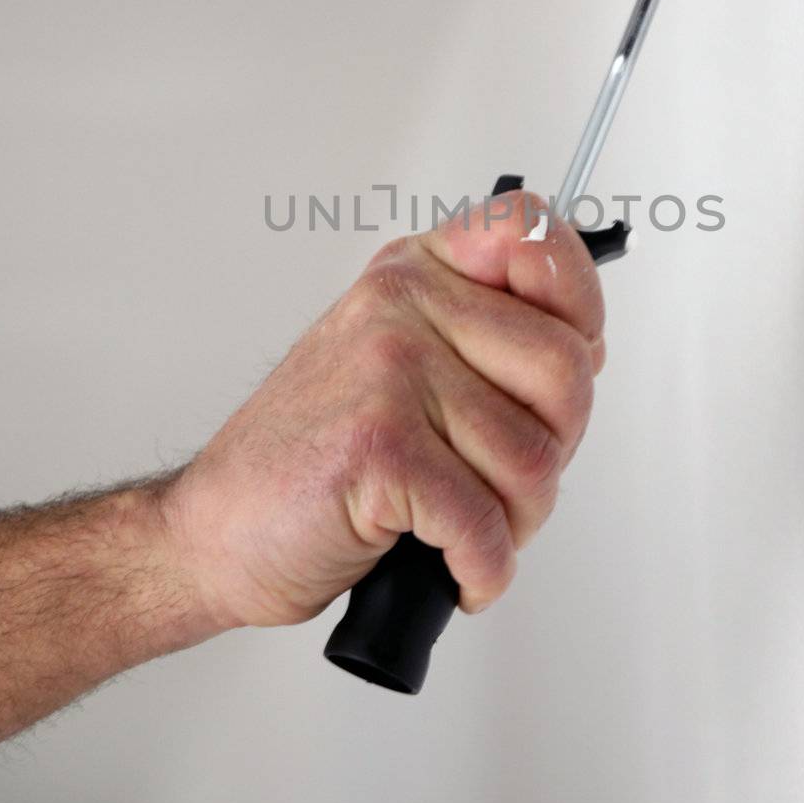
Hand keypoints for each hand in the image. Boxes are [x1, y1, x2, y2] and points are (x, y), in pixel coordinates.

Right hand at [169, 192, 605, 629]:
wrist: (217, 529)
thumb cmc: (316, 458)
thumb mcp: (400, 366)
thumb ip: (485, 342)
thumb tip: (585, 351)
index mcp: (415, 273)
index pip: (528, 233)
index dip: (577, 299)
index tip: (574, 352)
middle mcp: (402, 304)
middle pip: (564, 369)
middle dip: (556, 449)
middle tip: (506, 480)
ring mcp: (389, 370)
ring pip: (533, 459)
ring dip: (515, 522)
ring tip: (467, 527)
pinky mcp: (379, 446)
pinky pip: (485, 525)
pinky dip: (482, 569)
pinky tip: (455, 567)